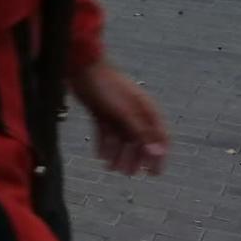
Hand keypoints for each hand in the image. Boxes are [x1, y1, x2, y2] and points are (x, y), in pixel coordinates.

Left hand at [69, 61, 168, 176]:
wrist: (81, 66)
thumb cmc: (107, 87)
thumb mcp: (125, 112)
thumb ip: (141, 133)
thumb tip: (158, 153)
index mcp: (146, 110)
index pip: (159, 137)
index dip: (158, 156)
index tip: (154, 174)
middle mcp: (134, 112)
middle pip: (139, 140)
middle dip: (134, 157)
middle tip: (127, 174)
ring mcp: (117, 112)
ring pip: (121, 138)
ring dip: (118, 153)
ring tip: (110, 168)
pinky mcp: (102, 112)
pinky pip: (106, 132)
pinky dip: (104, 144)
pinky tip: (100, 157)